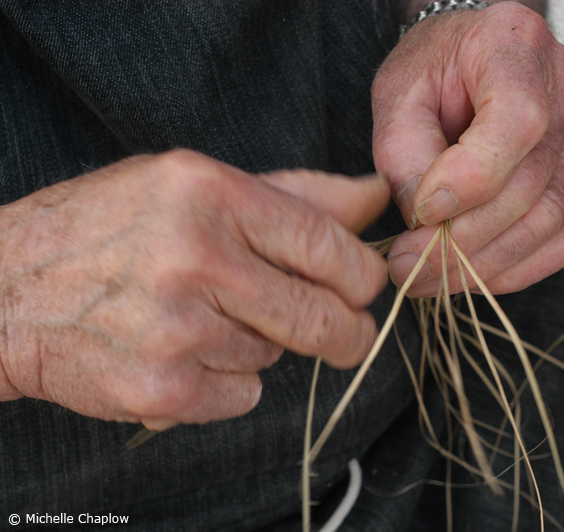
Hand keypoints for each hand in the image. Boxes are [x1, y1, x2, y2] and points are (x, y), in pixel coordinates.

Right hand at [0, 150, 388, 428]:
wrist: (10, 288)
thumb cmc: (114, 227)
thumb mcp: (198, 185)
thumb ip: (298, 195)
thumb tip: (377, 198)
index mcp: (211, 194)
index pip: (329, 247)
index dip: (362, 276)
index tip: (364, 288)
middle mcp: (195, 258)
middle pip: (323, 317)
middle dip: (347, 332)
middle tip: (341, 332)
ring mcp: (177, 329)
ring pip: (278, 355)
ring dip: (262, 344)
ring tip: (203, 317)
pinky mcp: (162, 389)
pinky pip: (244, 395)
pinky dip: (229, 382)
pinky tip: (183, 352)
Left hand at [373, 2, 563, 296]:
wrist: (468, 62)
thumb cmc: (433, 71)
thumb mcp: (398, 94)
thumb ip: (406, 153)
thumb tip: (428, 221)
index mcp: (516, 45)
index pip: (519, 122)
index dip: (471, 180)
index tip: (421, 213)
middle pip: (530, 186)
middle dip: (462, 241)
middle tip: (407, 267)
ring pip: (546, 222)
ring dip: (483, 264)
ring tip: (428, 277)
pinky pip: (561, 240)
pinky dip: (515, 269)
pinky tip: (470, 274)